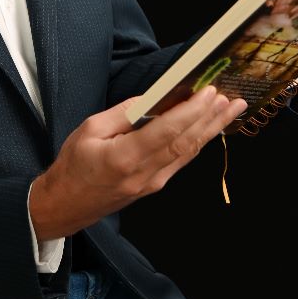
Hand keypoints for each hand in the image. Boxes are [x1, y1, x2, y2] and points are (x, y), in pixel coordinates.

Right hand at [28, 86, 245, 239]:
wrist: (65, 205)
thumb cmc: (73, 166)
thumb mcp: (89, 129)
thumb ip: (122, 113)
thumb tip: (152, 98)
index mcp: (125, 157)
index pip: (167, 131)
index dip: (192, 111)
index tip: (209, 93)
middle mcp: (145, 174)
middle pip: (186, 142)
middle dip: (211, 119)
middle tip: (232, 99)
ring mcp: (153, 183)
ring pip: (188, 152)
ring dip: (211, 129)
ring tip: (230, 110)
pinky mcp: (154, 186)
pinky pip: (180, 161)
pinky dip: (197, 141)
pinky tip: (208, 128)